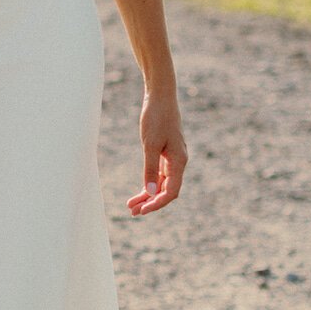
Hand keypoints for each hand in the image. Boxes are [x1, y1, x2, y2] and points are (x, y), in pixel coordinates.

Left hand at [128, 85, 186, 215]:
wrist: (160, 96)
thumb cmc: (156, 117)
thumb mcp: (150, 144)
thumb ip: (150, 169)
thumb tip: (150, 192)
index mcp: (178, 162)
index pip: (170, 192)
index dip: (157, 204)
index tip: (141, 210)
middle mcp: (178, 162)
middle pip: (166, 190)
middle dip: (150, 202)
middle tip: (133, 212)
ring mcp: (172, 158)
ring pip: (162, 183)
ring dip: (148, 195)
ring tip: (131, 206)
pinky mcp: (165, 152)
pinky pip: (159, 174)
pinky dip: (149, 182)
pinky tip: (140, 191)